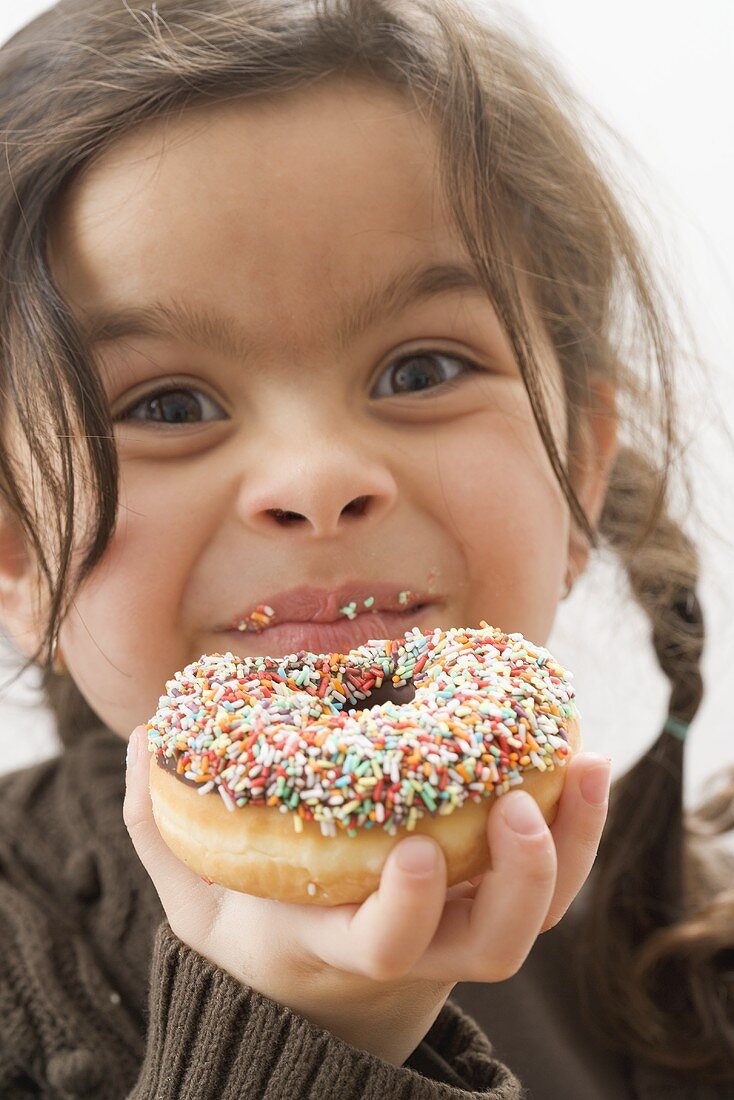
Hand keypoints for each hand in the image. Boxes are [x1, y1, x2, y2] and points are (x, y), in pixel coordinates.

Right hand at [123, 724, 609, 1065]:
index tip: (418, 850)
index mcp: (339, 945)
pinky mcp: (485, 903)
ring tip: (582, 761)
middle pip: (492, 946)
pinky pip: (548, 883)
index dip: (407, 910)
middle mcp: (414, 950)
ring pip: (536, 916)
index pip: (384, 949)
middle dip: (518, 882)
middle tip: (518, 803)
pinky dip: (575, 831)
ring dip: (569, 846)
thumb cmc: (250, 930)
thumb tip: (145, 734)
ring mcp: (458, 931)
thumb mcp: (192, 895)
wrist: (311, 993)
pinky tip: (582, 762)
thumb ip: (158, 824)